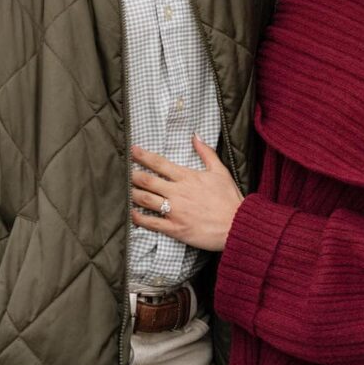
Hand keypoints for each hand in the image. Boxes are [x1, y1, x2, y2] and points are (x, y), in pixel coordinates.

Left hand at [130, 134, 242, 250]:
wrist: (237, 225)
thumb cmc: (229, 198)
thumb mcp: (220, 171)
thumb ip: (206, 152)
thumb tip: (195, 136)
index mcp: (187, 177)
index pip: (160, 163)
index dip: (143, 156)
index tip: (132, 150)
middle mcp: (178, 192)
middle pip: (148, 181)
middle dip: (133, 175)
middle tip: (125, 172)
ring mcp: (175, 211)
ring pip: (145, 200)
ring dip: (133, 194)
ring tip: (126, 191)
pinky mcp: (175, 228)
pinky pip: (151, 223)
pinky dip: (139, 218)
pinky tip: (132, 214)